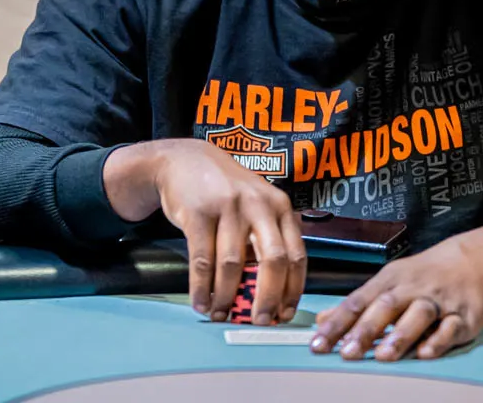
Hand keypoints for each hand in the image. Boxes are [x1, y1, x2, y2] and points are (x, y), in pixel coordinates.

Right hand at [149, 140, 305, 324]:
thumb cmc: (226, 192)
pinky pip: (202, 260)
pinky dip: (201, 288)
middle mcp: (259, 204)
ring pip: (233, 265)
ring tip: (221, 314)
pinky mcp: (199, 213)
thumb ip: (266, 241)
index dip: (293, 289)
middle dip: (268, 298)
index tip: (285, 314)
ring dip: (227, 297)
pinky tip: (201, 302)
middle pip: (273, 260)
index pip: (296, 254)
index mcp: (280, 206)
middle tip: (260, 321)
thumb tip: (270, 295)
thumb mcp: (256, 206)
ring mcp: (229, 207)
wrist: (185, 160)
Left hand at [310, 223, 482, 360]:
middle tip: (347, 353)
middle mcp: (412, 289)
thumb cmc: (424, 275)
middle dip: (366, 330)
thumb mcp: (389, 282)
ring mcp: (439, 301)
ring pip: (419, 315)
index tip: (318, 344)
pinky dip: (438, 340)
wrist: (473, 259)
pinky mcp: (463, 316)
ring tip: (383, 356)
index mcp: (389, 281)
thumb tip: (322, 321)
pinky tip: (425, 353)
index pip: (358, 301)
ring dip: (401, 334)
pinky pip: (451, 328)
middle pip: (386, 306)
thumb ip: (358, 305)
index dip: (337, 324)